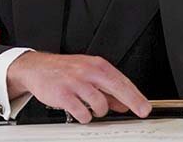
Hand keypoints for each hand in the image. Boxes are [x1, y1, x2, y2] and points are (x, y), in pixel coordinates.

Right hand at [6, 51, 151, 123]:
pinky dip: (84, 116)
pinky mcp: (64, 95)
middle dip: (132, 102)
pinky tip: (81, 112)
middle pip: (117, 88)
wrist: (37, 67)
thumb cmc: (65, 70)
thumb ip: (107, 90)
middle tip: (141, 111)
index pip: (122, 81)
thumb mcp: (88, 75)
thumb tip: (124, 104)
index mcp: (97, 65)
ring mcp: (76, 82)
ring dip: (99, 111)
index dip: (136, 95)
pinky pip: (82, 112)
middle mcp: (88, 71)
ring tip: (92, 109)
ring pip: (100, 104)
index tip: (145, 106)